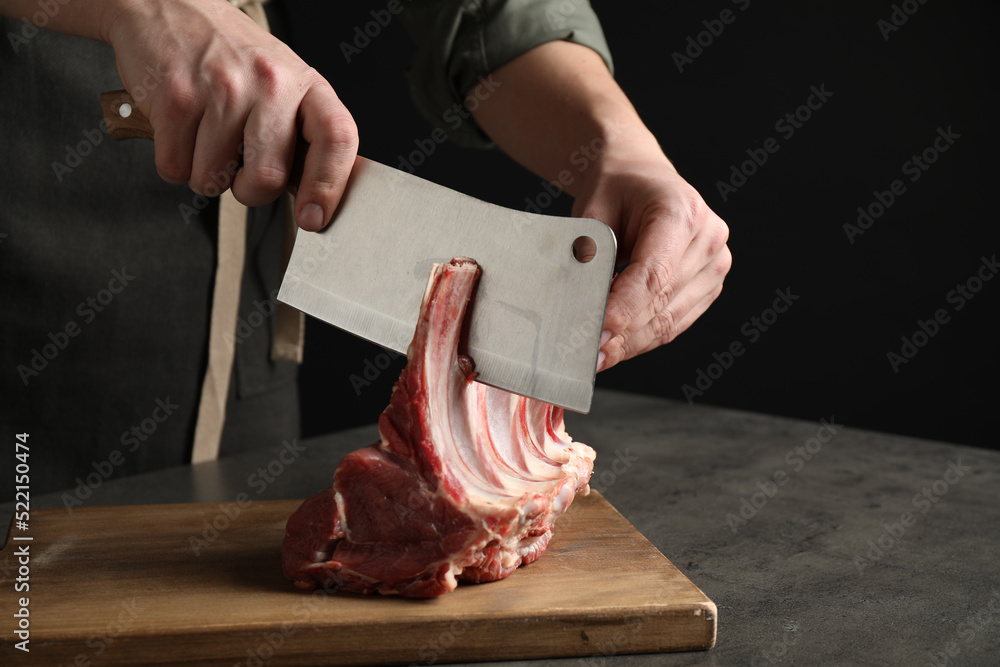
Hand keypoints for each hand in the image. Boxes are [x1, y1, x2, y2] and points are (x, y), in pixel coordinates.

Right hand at [104, 0, 357, 229]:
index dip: (328, 187)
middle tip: (239, 168)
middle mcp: (270, 83)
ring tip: (207, 135)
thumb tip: (322, 197)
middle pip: (268, 177)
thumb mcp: (283, 84)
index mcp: (306, 84)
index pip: (337, 139)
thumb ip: (304, 137)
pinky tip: (183, 128)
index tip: (313, 217)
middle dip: (249, 190)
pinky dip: (174, 161)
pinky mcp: (176, 97)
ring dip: (206, 174)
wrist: (169, 5)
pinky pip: (176, 167)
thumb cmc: (231, 55)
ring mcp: (222, 88)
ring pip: (214, 179)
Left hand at [572, 142, 731, 371]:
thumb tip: (581, 306)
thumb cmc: (615, 189)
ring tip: (598, 357)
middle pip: (662, 301)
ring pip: (670, 319)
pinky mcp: (710, 284)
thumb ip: (590, 255)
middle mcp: (708, 237)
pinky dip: (645, 338)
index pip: (653, 275)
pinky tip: (618, 347)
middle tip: (588, 355)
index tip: (597, 336)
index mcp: (681, 211)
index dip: (624, 310)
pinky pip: (676, 322)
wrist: (639, 176)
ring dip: (632, 343)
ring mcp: (715, 263)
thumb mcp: (592, 210)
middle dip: (623, 333)